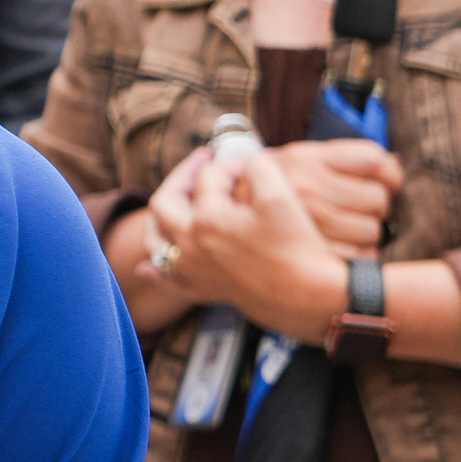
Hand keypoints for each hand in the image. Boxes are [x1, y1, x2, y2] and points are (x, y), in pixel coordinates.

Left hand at [148, 139, 377, 336]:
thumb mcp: (282, 195)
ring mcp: (194, 270)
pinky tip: (147, 267)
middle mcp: (190, 245)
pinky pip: (168, 280)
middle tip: (202, 165)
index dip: (232, 164)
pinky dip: (154, 271)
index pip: (209, 177)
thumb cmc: (298, 249)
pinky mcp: (206, 290)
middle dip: (183, 178)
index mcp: (207, 219)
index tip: (253, 164)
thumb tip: (248, 163)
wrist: (312, 298)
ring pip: (156, 240)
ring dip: (160, 218)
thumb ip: (258, 167)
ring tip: (173, 204)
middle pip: (166, 202)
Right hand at [271, 137, 401, 257]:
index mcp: (305, 158)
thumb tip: (394, 164)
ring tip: (344, 229)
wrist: (222, 229)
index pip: (373, 159)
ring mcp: (309, 222)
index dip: (389, 173)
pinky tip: (340, 249)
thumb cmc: (268, 193)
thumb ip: (343, 160)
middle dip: (375, 206)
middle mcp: (307, 187)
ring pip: (374, 230)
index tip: (388, 182)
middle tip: (357, 209)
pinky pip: (363, 258)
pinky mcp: (312, 255)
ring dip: (367, 233)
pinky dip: (359, 256)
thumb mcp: (295, 162)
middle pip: (378, 198)